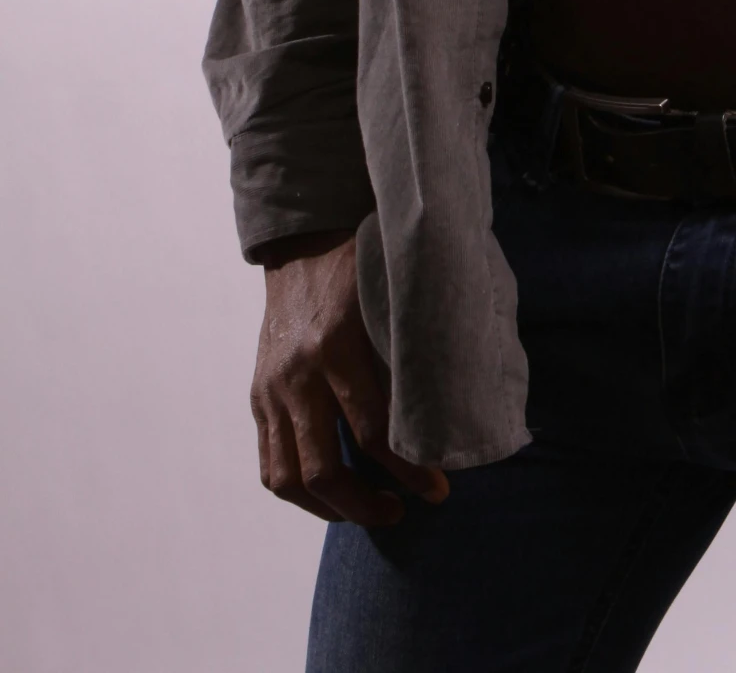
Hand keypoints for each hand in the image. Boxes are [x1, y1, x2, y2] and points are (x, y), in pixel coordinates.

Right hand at [252, 231, 450, 526]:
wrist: (301, 246)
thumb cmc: (360, 268)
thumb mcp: (391, 298)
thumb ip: (410, 350)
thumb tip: (455, 408)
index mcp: (336, 345)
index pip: (374, 430)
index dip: (409, 470)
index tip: (438, 490)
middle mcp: (297, 375)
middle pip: (325, 469)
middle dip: (366, 505)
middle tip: (401, 512)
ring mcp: (271, 390)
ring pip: (289, 478)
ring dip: (331, 509)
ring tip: (368, 512)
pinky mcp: (258, 398)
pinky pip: (269, 464)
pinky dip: (299, 491)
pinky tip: (331, 497)